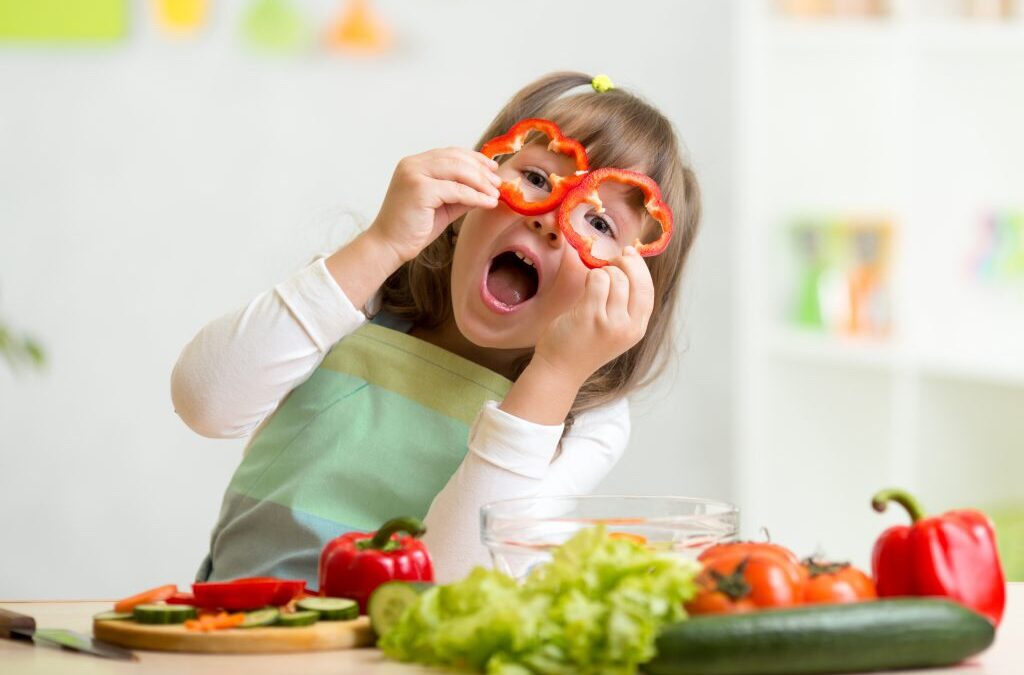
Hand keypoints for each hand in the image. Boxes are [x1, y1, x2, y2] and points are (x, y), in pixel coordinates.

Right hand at [369, 148, 501, 263]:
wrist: (389, 246)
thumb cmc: (413, 228)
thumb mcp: (443, 205)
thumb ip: (461, 193)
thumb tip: (488, 187)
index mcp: (415, 164)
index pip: (450, 153)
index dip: (474, 158)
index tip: (492, 168)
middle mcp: (412, 164)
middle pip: (456, 159)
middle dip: (481, 170)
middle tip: (498, 183)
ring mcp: (414, 174)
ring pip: (458, 170)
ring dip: (481, 182)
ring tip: (495, 194)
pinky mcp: (419, 189)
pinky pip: (456, 190)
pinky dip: (475, 196)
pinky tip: (488, 203)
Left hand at [534, 247, 655, 385]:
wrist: (560, 369)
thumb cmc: (583, 345)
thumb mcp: (614, 330)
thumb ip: (624, 305)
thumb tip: (628, 264)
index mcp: (637, 330)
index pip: (648, 291)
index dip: (640, 269)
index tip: (630, 254)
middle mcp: (628, 327)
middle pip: (636, 281)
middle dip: (624, 263)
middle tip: (610, 261)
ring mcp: (610, 322)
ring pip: (615, 277)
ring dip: (602, 272)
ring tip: (592, 284)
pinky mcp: (590, 316)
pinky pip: (597, 280)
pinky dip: (591, 276)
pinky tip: (584, 287)